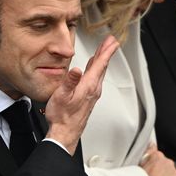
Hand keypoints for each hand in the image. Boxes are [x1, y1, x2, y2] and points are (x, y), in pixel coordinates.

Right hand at [45, 36, 119, 154]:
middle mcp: (93, 90)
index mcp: (88, 86)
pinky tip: (93, 69)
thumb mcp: (62, 96)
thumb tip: (75, 70)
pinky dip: (97, 70)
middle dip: (106, 52)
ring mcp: (92, 95)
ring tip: (103, 51)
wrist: (64, 133)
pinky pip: (96, 79)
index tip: (113, 42)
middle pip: (102, 67)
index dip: (107, 51)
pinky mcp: (88, 99)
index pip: (100, 64)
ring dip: (102, 61)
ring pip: (99, 73)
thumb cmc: (62, 117)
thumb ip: (69, 81)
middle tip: (111, 42)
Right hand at [139, 143, 175, 175]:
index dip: (155, 167)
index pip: (159, 158)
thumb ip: (148, 152)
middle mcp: (168, 163)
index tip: (152, 173)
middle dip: (163, 174)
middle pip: (167, 168)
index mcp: (157, 156)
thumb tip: (152, 144)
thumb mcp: (139, 163)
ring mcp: (175, 174)